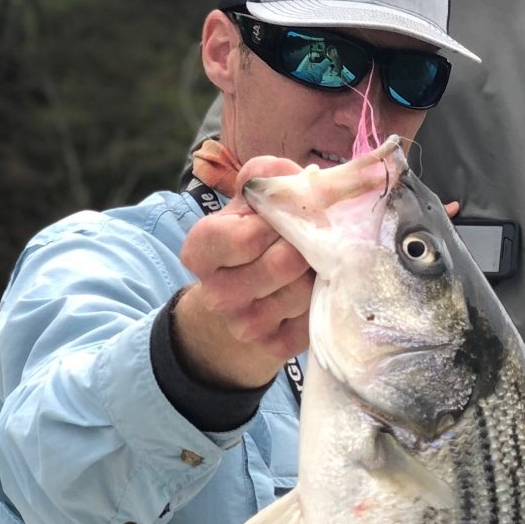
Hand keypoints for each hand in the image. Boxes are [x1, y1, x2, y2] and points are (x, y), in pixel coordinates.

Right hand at [176, 155, 318, 386]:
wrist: (246, 300)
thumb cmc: (254, 237)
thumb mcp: (250, 200)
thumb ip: (268, 176)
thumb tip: (301, 176)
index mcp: (200, 252)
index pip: (246, 236)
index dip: (276, 221)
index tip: (284, 215)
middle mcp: (216, 293)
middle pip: (284, 261)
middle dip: (306, 243)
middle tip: (309, 237)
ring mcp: (246, 325)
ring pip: (305, 288)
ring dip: (319, 270)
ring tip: (312, 261)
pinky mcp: (277, 346)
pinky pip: (317, 314)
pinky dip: (324, 295)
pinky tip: (314, 288)